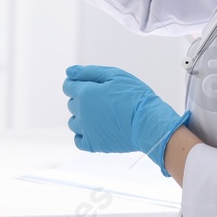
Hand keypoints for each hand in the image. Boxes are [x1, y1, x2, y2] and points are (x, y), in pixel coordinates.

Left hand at [63, 65, 189, 176]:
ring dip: (82, 117)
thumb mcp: (114, 75)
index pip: (68, 86)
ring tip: (101, 115)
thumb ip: (89, 72)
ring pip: (73, 122)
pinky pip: (78, 140)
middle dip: (82, 99)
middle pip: (72, 103)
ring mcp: (86, 130)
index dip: (78, 83)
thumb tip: (69, 72)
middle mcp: (81, 112)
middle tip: (104, 99)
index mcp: (85, 93)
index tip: (91, 86)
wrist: (149, 123)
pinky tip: (96, 129)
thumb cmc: (135, 96)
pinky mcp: (93, 144)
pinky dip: (83, 134)